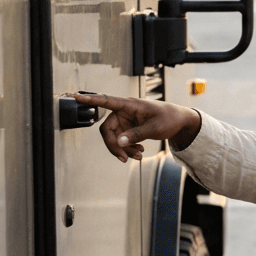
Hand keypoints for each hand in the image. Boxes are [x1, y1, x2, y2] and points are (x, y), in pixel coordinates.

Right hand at [72, 93, 199, 162]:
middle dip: (114, 145)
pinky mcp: (129, 128)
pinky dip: (128, 149)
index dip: (91, 100)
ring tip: (138, 156)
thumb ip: (136, 135)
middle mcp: (124, 112)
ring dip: (123, 149)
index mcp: (129, 105)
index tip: (77, 97)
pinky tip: (138, 153)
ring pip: (114, 138)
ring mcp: (126, 121)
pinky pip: (121, 141)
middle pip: (107, 130)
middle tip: (125, 158)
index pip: (106, 100)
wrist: (179, 121)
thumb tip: (119, 142)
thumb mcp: (155, 128)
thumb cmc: (169, 118)